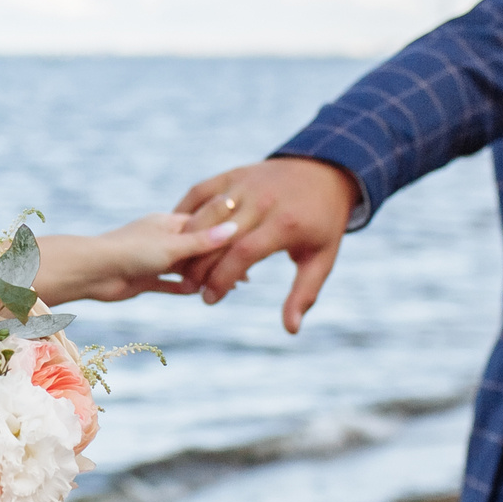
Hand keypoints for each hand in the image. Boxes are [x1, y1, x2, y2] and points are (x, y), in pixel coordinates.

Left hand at [35, 211, 238, 303]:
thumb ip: (202, 242)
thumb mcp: (171, 246)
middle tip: (248, 273)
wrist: (91, 272)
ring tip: (233, 285)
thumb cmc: (129, 252)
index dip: (228, 236)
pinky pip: (170, 284)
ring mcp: (153, 259)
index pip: (205, 226)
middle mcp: (162, 238)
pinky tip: (204, 293)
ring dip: (207, 276)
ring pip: (187, 268)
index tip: (251, 244)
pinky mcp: (145, 279)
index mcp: (169, 222)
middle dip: (221, 259)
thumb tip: (235, 229)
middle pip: (198, 248)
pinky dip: (186, 288)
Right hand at [173, 158, 362, 333]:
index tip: (210, 300)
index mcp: (285, 223)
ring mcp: (245, 184)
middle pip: (218, 237)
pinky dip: (184, 212)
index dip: (222, 279)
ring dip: (187, 242)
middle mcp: (262, 201)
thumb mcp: (321, 259)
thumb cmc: (322, 224)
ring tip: (182, 268)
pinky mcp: (233, 174)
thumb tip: (290, 329)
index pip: (243, 253)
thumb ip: (304, 294)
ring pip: (205, 215)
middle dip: (200, 267)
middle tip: (192, 289)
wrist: (324, 172)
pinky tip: (178, 236)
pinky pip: (200, 193)